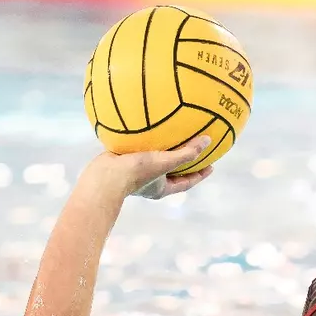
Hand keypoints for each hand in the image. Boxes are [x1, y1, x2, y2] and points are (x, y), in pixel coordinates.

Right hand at [98, 136, 214, 200]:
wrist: (104, 176)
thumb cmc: (136, 173)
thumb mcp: (165, 162)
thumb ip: (186, 153)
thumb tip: (208, 141)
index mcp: (162, 188)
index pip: (187, 182)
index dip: (200, 174)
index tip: (211, 165)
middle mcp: (151, 182)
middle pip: (173, 172)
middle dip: (184, 162)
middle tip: (195, 149)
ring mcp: (138, 172)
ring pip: (156, 160)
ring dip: (165, 150)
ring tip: (173, 136)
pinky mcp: (126, 161)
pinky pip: (141, 150)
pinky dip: (147, 141)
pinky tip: (149, 127)